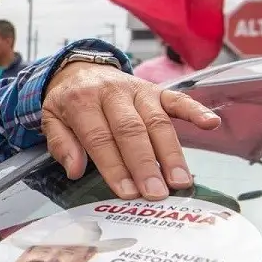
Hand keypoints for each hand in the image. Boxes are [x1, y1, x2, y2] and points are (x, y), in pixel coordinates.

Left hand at [42, 61, 220, 199]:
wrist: (80, 67)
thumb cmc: (69, 101)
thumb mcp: (51, 118)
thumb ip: (61, 143)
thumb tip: (75, 169)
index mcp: (82, 100)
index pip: (100, 138)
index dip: (114, 166)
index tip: (127, 193)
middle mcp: (113, 93)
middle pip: (132, 130)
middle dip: (145, 164)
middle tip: (156, 193)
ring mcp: (138, 90)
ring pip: (157, 121)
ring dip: (171, 152)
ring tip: (180, 181)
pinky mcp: (156, 89)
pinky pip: (178, 98)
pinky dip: (195, 110)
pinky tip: (210, 124)